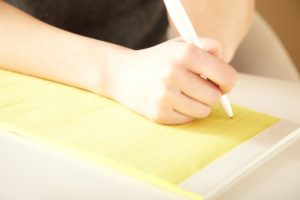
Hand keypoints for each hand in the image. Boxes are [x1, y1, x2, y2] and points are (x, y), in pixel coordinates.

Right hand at [108, 38, 237, 123]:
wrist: (122, 74)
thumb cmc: (157, 60)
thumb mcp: (181, 43)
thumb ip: (209, 47)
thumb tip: (226, 67)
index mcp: (185, 53)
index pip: (227, 76)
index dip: (228, 82)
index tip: (221, 84)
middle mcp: (174, 73)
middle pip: (215, 97)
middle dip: (211, 94)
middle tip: (198, 88)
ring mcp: (165, 96)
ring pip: (204, 111)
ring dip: (199, 105)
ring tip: (185, 95)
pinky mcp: (158, 113)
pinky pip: (188, 119)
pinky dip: (185, 112)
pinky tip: (173, 102)